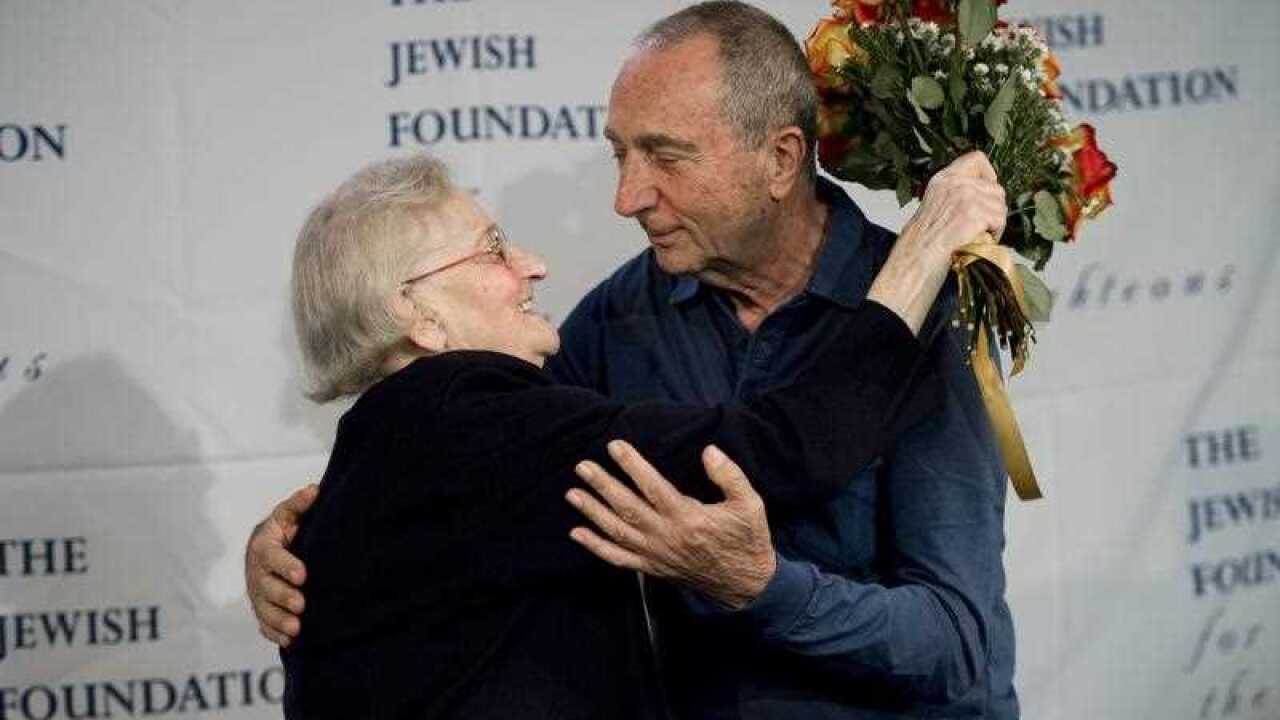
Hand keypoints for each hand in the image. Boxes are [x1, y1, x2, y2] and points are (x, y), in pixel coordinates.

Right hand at [244, 484, 317, 646]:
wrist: (266, 551)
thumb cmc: (283, 530)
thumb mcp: (288, 516)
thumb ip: (298, 505)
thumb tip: (314, 490)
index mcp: (264, 548)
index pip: (272, 557)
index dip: (286, 565)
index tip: (303, 574)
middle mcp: (257, 573)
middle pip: (266, 587)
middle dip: (283, 597)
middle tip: (302, 604)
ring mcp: (257, 594)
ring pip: (264, 610)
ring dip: (279, 620)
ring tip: (297, 628)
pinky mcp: (262, 610)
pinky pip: (264, 625)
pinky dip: (274, 634)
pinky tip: (289, 641)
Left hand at [565, 440, 775, 609]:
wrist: (745, 583)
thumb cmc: (747, 538)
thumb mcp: (749, 503)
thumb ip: (729, 475)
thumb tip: (708, 450)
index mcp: (688, 518)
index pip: (653, 487)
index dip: (632, 465)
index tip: (614, 446)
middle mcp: (666, 536)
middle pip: (627, 508)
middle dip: (602, 485)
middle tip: (582, 466)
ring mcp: (656, 554)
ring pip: (617, 531)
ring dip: (593, 512)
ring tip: (573, 493)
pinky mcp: (652, 568)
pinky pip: (619, 559)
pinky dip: (596, 547)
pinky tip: (577, 533)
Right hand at [868, 151, 1005, 333]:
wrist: (913, 263)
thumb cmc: (920, 245)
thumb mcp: (933, 208)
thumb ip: (955, 196)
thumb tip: (982, 196)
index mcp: (942, 180)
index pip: (976, 159)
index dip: (989, 176)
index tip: (987, 193)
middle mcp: (953, 183)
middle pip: (995, 187)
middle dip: (994, 209)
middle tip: (982, 227)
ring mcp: (964, 197)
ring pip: (1000, 205)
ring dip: (995, 224)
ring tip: (978, 237)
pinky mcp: (973, 214)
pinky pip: (999, 220)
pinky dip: (995, 234)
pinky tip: (979, 242)